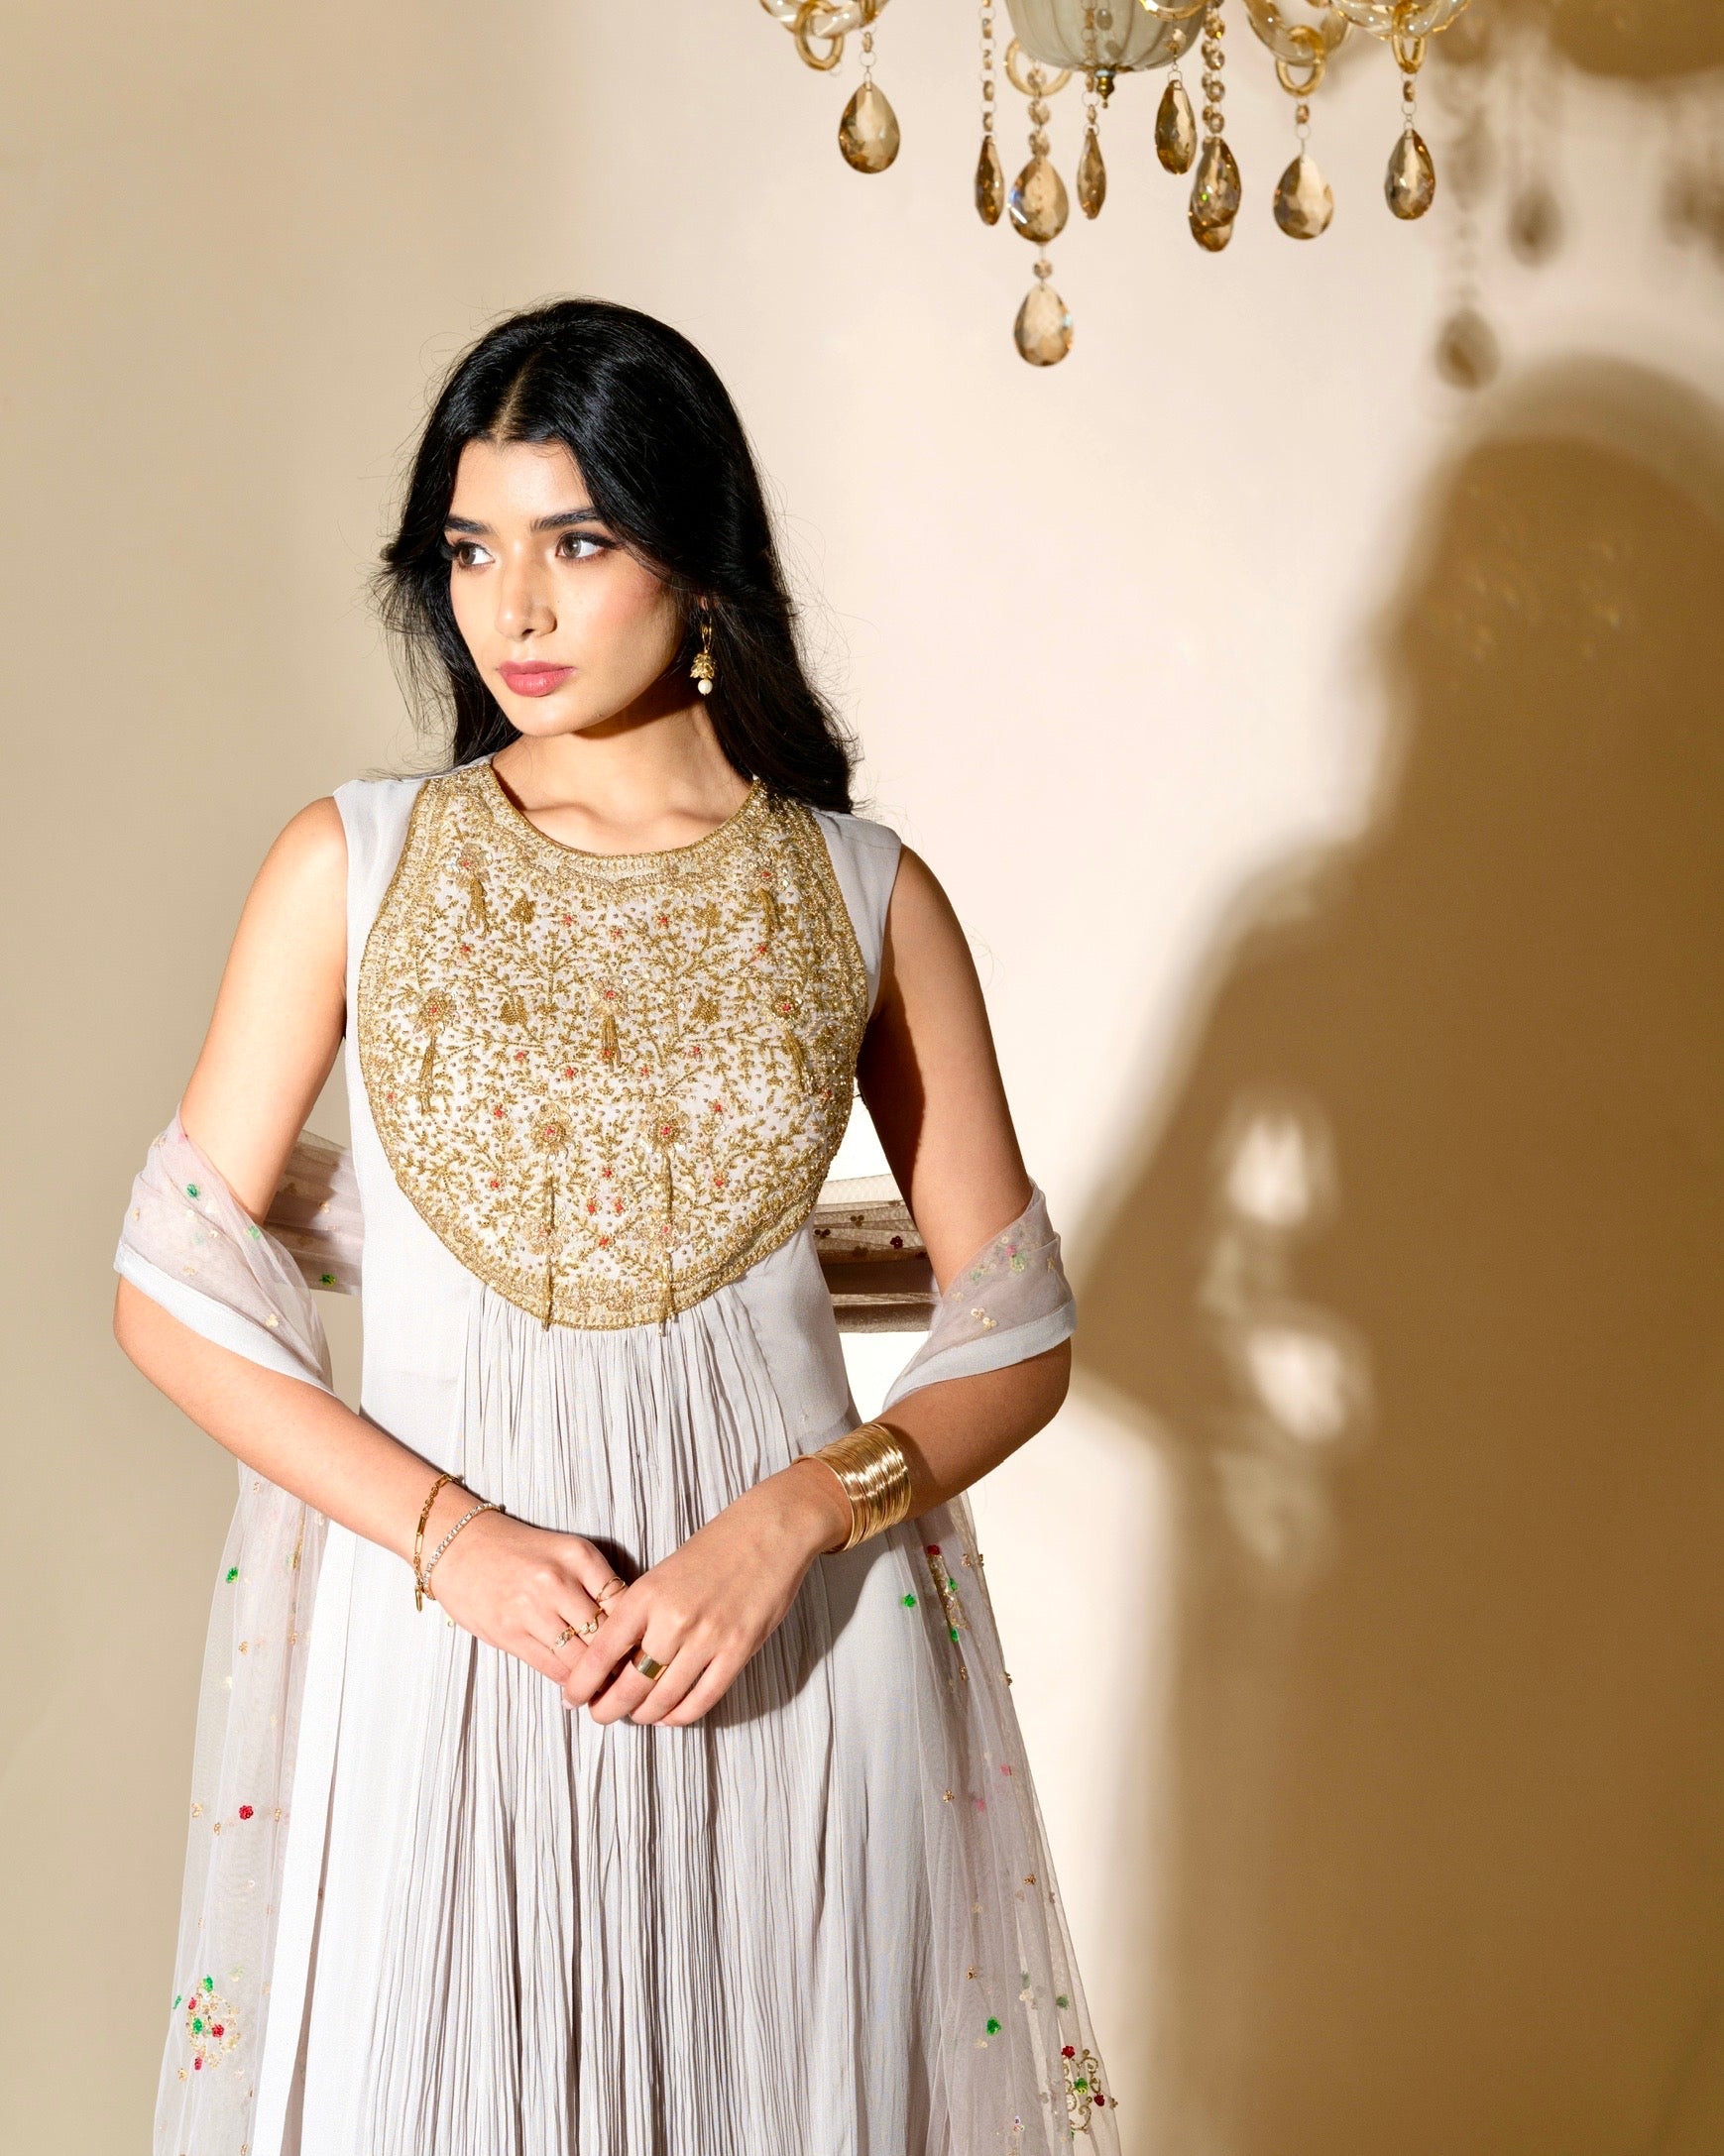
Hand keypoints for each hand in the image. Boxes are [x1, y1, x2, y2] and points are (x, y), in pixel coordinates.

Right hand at [423, 1502, 627, 1685]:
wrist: (462, 1547)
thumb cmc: (521, 1552)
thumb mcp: (566, 1553)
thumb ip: (596, 1583)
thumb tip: (629, 1626)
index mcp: (579, 1556)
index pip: (624, 1603)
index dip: (636, 1631)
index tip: (642, 1649)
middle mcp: (558, 1580)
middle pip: (605, 1634)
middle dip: (620, 1660)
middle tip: (631, 1677)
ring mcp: (531, 1609)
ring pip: (580, 1658)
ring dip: (595, 1678)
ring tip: (607, 1688)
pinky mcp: (509, 1633)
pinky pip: (552, 1667)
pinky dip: (568, 1680)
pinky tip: (576, 1686)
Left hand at [558, 1460, 851, 1726]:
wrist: (769, 1530)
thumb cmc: (715, 1547)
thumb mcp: (664, 1573)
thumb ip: (642, 1613)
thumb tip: (618, 1658)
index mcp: (647, 1595)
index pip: (602, 1653)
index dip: (582, 1684)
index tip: (572, 1699)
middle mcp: (673, 1620)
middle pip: (629, 1685)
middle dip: (609, 1709)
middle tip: (602, 1715)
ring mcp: (708, 1638)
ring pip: (663, 1699)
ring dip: (644, 1715)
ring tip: (637, 1716)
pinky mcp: (738, 1651)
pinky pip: (702, 1699)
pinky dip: (681, 1715)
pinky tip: (671, 1715)